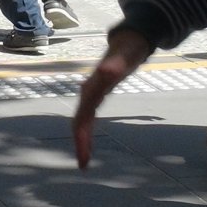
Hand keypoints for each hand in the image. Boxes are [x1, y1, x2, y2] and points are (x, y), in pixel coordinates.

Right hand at [73, 28, 153, 167]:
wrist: (127, 40)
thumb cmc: (127, 50)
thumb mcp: (124, 58)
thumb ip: (115, 66)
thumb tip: (107, 73)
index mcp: (92, 88)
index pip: (82, 117)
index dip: (81, 137)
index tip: (83, 157)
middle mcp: (88, 92)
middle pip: (79, 122)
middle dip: (80, 143)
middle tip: (83, 165)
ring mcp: (91, 94)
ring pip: (81, 120)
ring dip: (81, 139)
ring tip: (84, 159)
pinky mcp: (96, 95)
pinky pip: (88, 117)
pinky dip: (87, 131)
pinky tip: (89, 141)